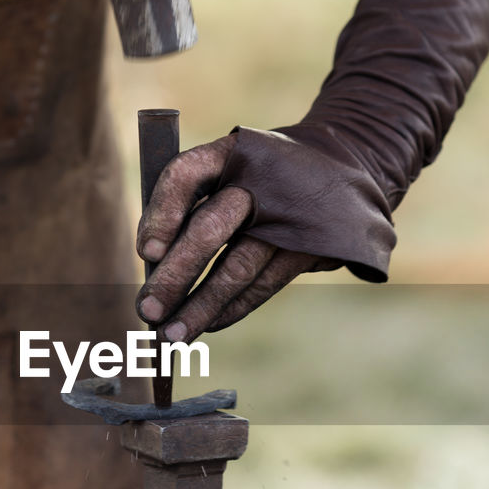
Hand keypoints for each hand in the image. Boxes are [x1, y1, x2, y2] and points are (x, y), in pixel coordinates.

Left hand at [136, 134, 331, 340]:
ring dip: (201, 307)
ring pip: (238, 268)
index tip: (147, 253)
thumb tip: (155, 269)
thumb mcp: (229, 170)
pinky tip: (207, 325)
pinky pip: (263, 285)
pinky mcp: (309, 246)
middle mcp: (260, 180)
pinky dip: (231, 308)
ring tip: (172, 335)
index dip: (163, 212)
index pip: (186, 174)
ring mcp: (288, 215)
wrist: (340, 164)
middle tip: (148, 309)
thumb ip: (191, 207)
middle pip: (210, 228)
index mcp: (228, 153)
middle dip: (175, 275)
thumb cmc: (259, 176)